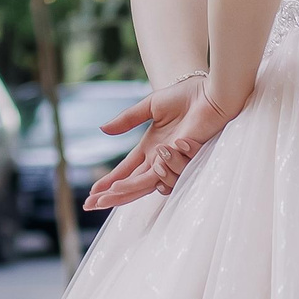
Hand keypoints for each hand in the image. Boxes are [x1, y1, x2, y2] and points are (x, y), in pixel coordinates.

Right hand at [82, 76, 237, 212]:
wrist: (208, 93)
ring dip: (121, 192)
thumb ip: (127, 119)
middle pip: (131, 183)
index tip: (94, 192)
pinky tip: (119, 187)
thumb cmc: (186, 96)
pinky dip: (136, 182)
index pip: (127, 169)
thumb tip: (103, 129)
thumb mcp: (150, 106)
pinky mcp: (178, 159)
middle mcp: (159, 158)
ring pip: (141, 185)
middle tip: (91, 205)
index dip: (110, 181)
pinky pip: (155, 176)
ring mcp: (169, 161)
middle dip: (111, 194)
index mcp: (151, 147)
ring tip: (102, 198)